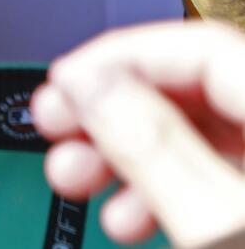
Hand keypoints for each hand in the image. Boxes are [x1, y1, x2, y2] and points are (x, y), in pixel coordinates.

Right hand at [34, 21, 244, 247]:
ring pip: (195, 132)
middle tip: (54, 125)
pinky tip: (125, 212)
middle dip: (111, 108)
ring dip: (122, 151)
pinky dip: (160, 186)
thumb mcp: (215, 225)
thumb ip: (152, 148)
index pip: (199, 45)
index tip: (63, 83)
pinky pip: (211, 172)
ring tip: (73, 175)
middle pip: (192, 88)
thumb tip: (88, 84)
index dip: (120, 57)